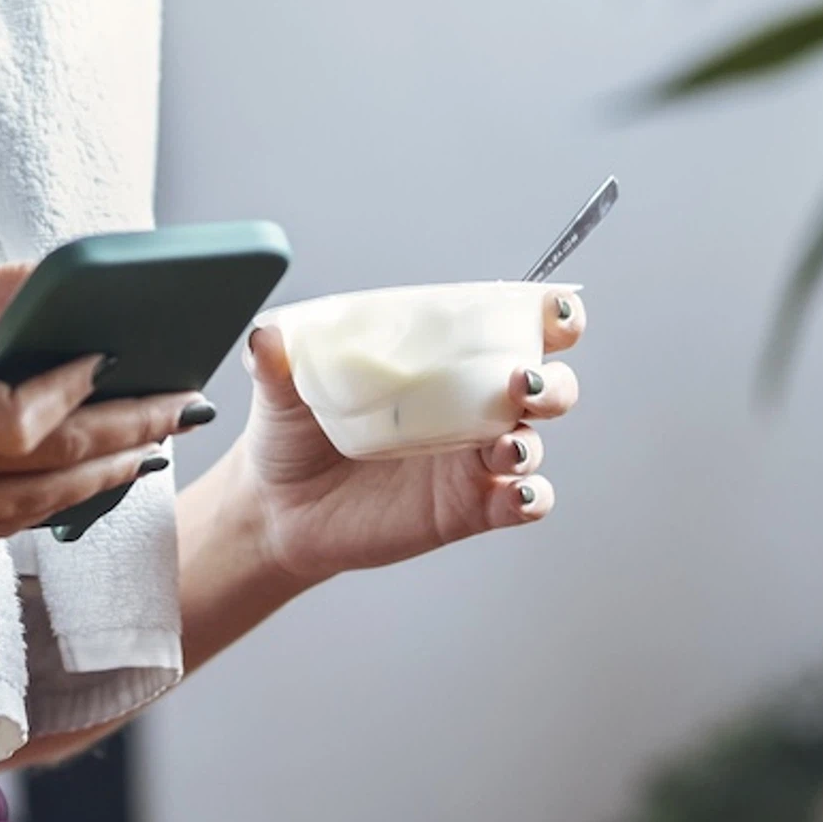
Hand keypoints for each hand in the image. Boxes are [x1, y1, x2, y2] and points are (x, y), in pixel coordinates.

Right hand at [0, 266, 202, 563]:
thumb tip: (71, 271)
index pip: (12, 416)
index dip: (71, 394)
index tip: (113, 360)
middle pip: (38, 466)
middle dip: (121, 436)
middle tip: (176, 411)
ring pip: (27, 508)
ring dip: (99, 480)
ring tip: (149, 447)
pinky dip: (49, 507)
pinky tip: (89, 481)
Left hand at [234, 287, 585, 586]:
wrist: (277, 506)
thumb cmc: (294, 433)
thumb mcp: (283, 389)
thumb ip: (279, 360)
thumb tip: (267, 337)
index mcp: (440, 362)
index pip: (511, 329)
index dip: (548, 318)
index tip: (555, 313)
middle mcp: (470, 407)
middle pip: (544, 387)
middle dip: (552, 382)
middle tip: (522, 382)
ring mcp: (472, 461)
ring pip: (532, 444)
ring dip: (532, 441)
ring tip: (504, 446)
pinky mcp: (466, 508)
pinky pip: (519, 504)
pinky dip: (531, 498)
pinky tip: (518, 494)